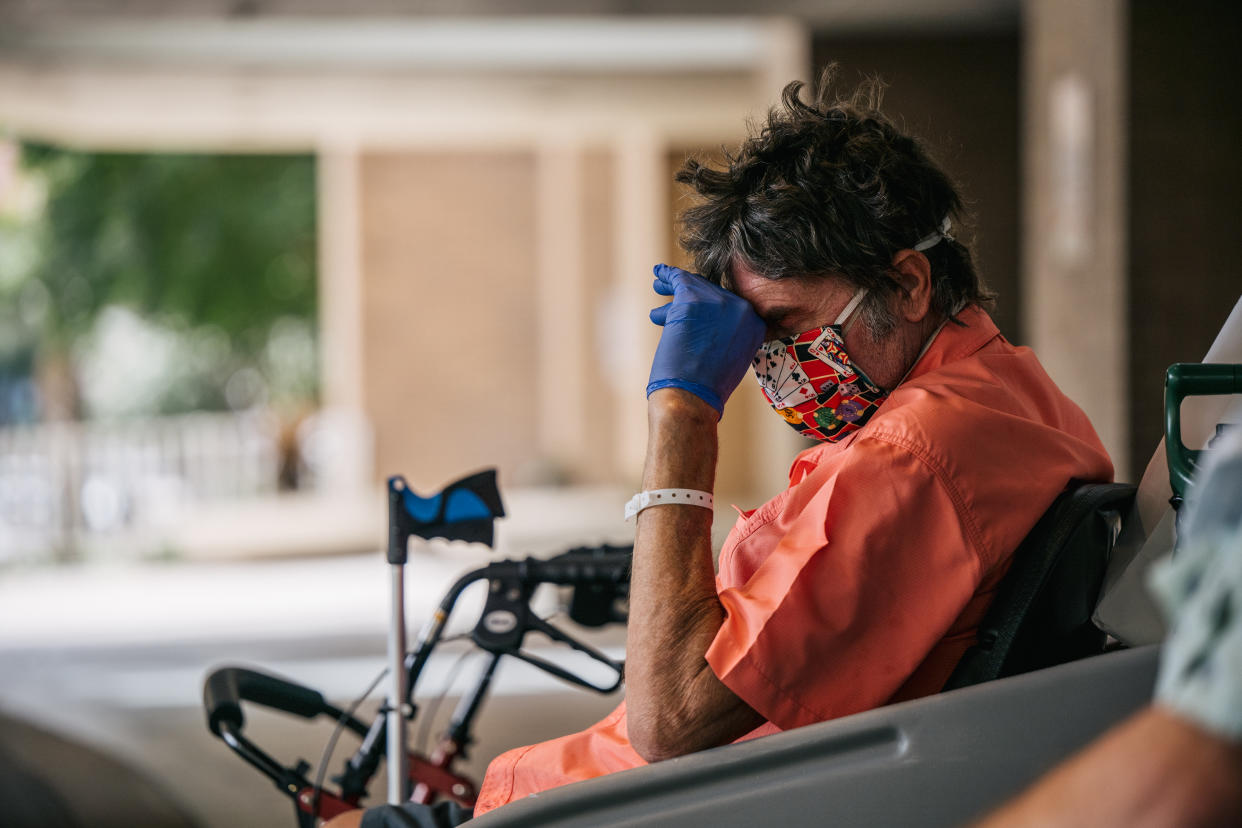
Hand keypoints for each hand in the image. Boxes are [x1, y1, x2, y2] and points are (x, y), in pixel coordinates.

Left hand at [646, 264, 765, 416]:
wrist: (692, 399)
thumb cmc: (705, 389)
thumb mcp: (730, 359)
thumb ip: (726, 335)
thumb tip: (706, 323)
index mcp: (756, 325)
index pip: (731, 304)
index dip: (711, 303)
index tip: (698, 307)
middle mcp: (742, 309)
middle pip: (712, 292)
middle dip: (690, 294)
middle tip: (671, 295)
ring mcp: (719, 302)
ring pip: (694, 286)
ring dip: (674, 287)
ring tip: (658, 287)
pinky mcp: (693, 298)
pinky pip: (678, 279)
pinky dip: (666, 276)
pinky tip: (657, 275)